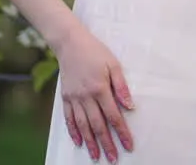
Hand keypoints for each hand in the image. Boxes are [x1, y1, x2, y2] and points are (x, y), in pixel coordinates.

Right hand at [56, 25, 134, 161]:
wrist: (70, 43)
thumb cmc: (95, 52)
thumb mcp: (113, 64)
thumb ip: (122, 87)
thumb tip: (130, 107)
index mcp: (100, 88)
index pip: (113, 116)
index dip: (122, 132)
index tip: (128, 145)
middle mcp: (86, 96)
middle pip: (98, 125)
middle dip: (107, 143)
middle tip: (113, 158)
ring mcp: (74, 98)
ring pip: (83, 125)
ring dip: (90, 142)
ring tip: (96, 156)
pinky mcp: (65, 97)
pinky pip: (69, 118)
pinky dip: (74, 131)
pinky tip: (79, 142)